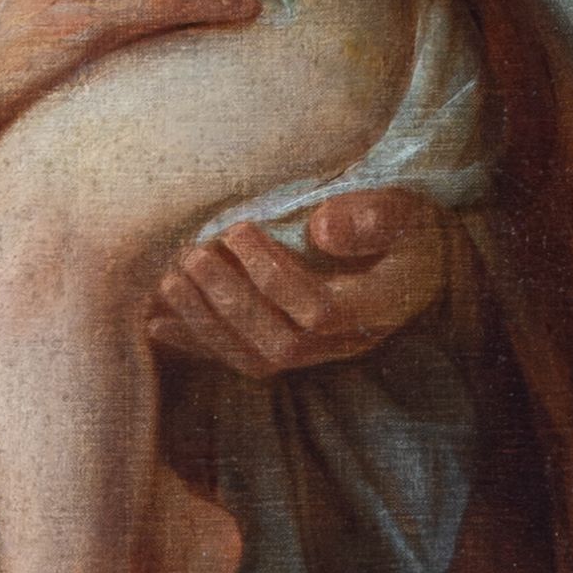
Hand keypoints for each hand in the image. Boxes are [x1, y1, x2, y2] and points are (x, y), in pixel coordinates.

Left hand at [146, 183, 450, 375]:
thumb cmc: (405, 229)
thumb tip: (321, 227)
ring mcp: (317, 353)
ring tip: (170, 279)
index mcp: (379, 308)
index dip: (275, 277)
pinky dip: (197, 344)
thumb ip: (374, 216)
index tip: (241, 229)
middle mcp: (347, 342)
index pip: (322, 312)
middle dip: (230, 302)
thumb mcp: (405, 211)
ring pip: (256, 359)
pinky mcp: (290, 351)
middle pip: (282, 343)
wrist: (414, 262)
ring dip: (206, 323)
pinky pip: (241, 360)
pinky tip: (159, 323)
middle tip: (193, 255)